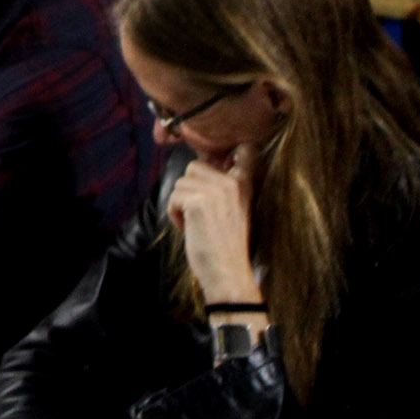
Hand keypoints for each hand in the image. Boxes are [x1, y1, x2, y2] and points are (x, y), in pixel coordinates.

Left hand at [166, 142, 262, 304]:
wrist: (227, 272)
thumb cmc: (224, 244)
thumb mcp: (234, 209)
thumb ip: (224, 186)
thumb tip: (200, 163)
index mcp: (244, 184)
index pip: (245, 150)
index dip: (236, 146)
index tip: (237, 147)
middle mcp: (232, 182)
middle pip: (194, 167)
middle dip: (189, 190)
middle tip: (199, 215)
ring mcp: (216, 190)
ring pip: (180, 183)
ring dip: (180, 204)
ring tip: (195, 224)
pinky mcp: (199, 201)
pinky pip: (173, 197)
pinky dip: (174, 214)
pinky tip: (189, 229)